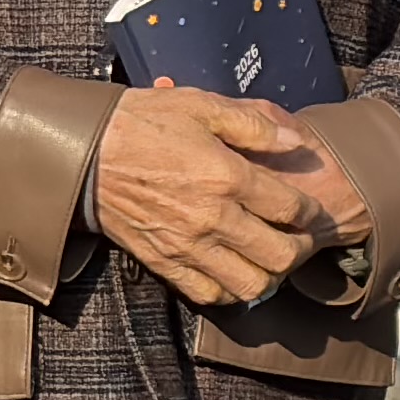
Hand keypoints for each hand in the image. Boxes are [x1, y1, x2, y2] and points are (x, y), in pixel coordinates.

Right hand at [90, 81, 355, 309]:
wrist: (87, 152)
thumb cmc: (144, 122)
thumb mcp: (201, 105)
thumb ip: (253, 123)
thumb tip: (295, 140)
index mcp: (226, 176)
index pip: (291, 207)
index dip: (311, 211)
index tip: (311, 210)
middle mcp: (212, 217)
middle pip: (279, 255)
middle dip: (299, 249)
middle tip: (299, 239)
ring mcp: (187, 245)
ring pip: (250, 285)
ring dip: (268, 276)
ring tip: (268, 260)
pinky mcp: (164, 262)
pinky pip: (209, 294)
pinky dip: (229, 291)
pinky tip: (233, 272)